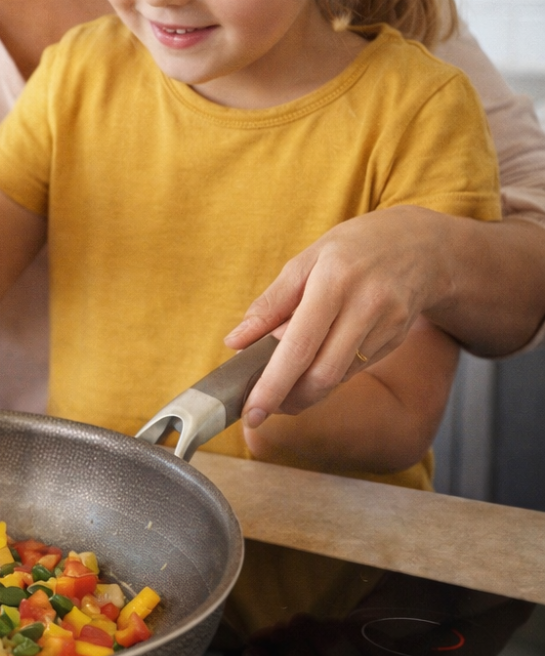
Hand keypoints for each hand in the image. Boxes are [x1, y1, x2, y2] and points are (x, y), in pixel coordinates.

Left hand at [225, 207, 445, 422]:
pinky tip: (311, 372)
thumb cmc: (351, 249)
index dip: (273, 384)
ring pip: (339, 377)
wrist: (422, 245)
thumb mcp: (305, 261)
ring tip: (279, 393)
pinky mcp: (396, 339)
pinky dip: (327, 377)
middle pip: (322, 372)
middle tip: (259, 411)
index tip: (251, 410)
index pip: (299, 346)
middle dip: (287, 399)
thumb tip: (234, 342)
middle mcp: (364, 306)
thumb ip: (270, 304)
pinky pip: (354, 370)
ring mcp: (386, 325)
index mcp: (333, 281)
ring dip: (305, 393)